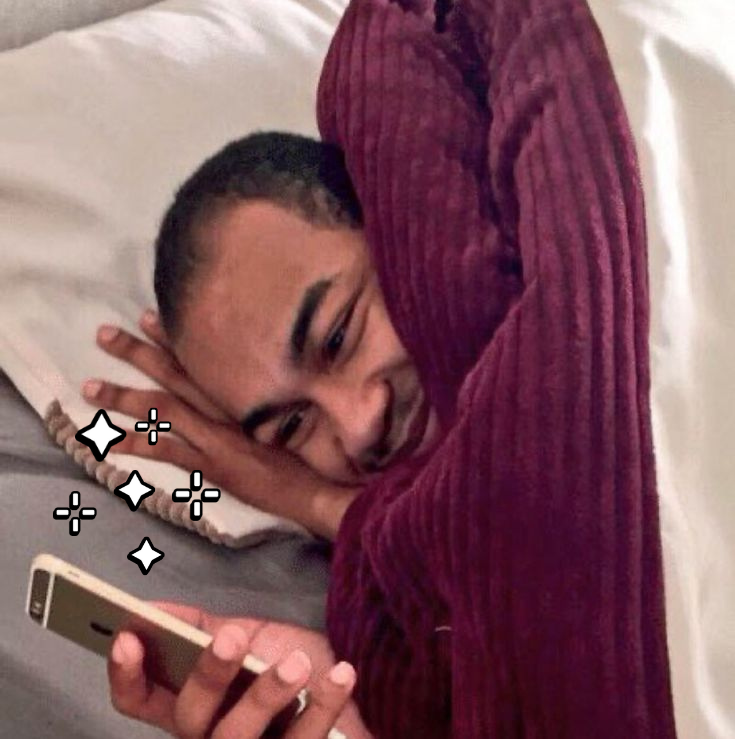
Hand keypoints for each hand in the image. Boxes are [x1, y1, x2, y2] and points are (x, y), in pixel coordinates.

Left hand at [82, 310, 357, 539]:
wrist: (316, 486)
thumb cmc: (312, 447)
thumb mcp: (294, 410)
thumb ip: (270, 393)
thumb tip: (259, 377)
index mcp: (243, 390)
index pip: (202, 357)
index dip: (173, 337)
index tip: (148, 317)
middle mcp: (226, 406)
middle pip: (175, 374)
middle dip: (139, 352)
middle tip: (105, 333)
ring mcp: (215, 436)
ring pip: (162, 409)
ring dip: (124, 397)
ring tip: (89, 388)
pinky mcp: (211, 465)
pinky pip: (167, 451)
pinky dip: (137, 445)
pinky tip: (107, 445)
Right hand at [108, 602, 372, 738]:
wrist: (335, 686)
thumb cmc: (280, 661)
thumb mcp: (243, 636)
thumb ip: (203, 626)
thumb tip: (157, 609)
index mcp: (190, 704)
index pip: (139, 701)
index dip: (126, 674)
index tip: (130, 636)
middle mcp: (209, 735)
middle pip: (189, 718)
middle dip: (208, 675)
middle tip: (233, 636)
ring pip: (239, 738)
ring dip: (267, 696)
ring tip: (297, 663)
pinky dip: (325, 704)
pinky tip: (341, 673)